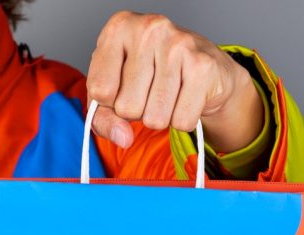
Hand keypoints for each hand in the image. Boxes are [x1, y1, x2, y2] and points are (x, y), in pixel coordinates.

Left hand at [87, 11, 263, 152]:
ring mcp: (178, 45)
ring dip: (159, 117)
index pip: (100, 90)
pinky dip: (182, 119)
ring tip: (167, 94)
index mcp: (118, 29)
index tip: (121, 87)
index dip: (109, 102)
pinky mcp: (203, 66)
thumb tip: (123, 137)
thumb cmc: (148, 78)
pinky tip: (185, 97)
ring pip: (155, 118)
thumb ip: (103, 119)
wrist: (200, 67)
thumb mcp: (112, 93)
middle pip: (127, 107)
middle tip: (149, 91)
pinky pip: (181, 121)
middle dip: (136, 111)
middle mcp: (148, 29)